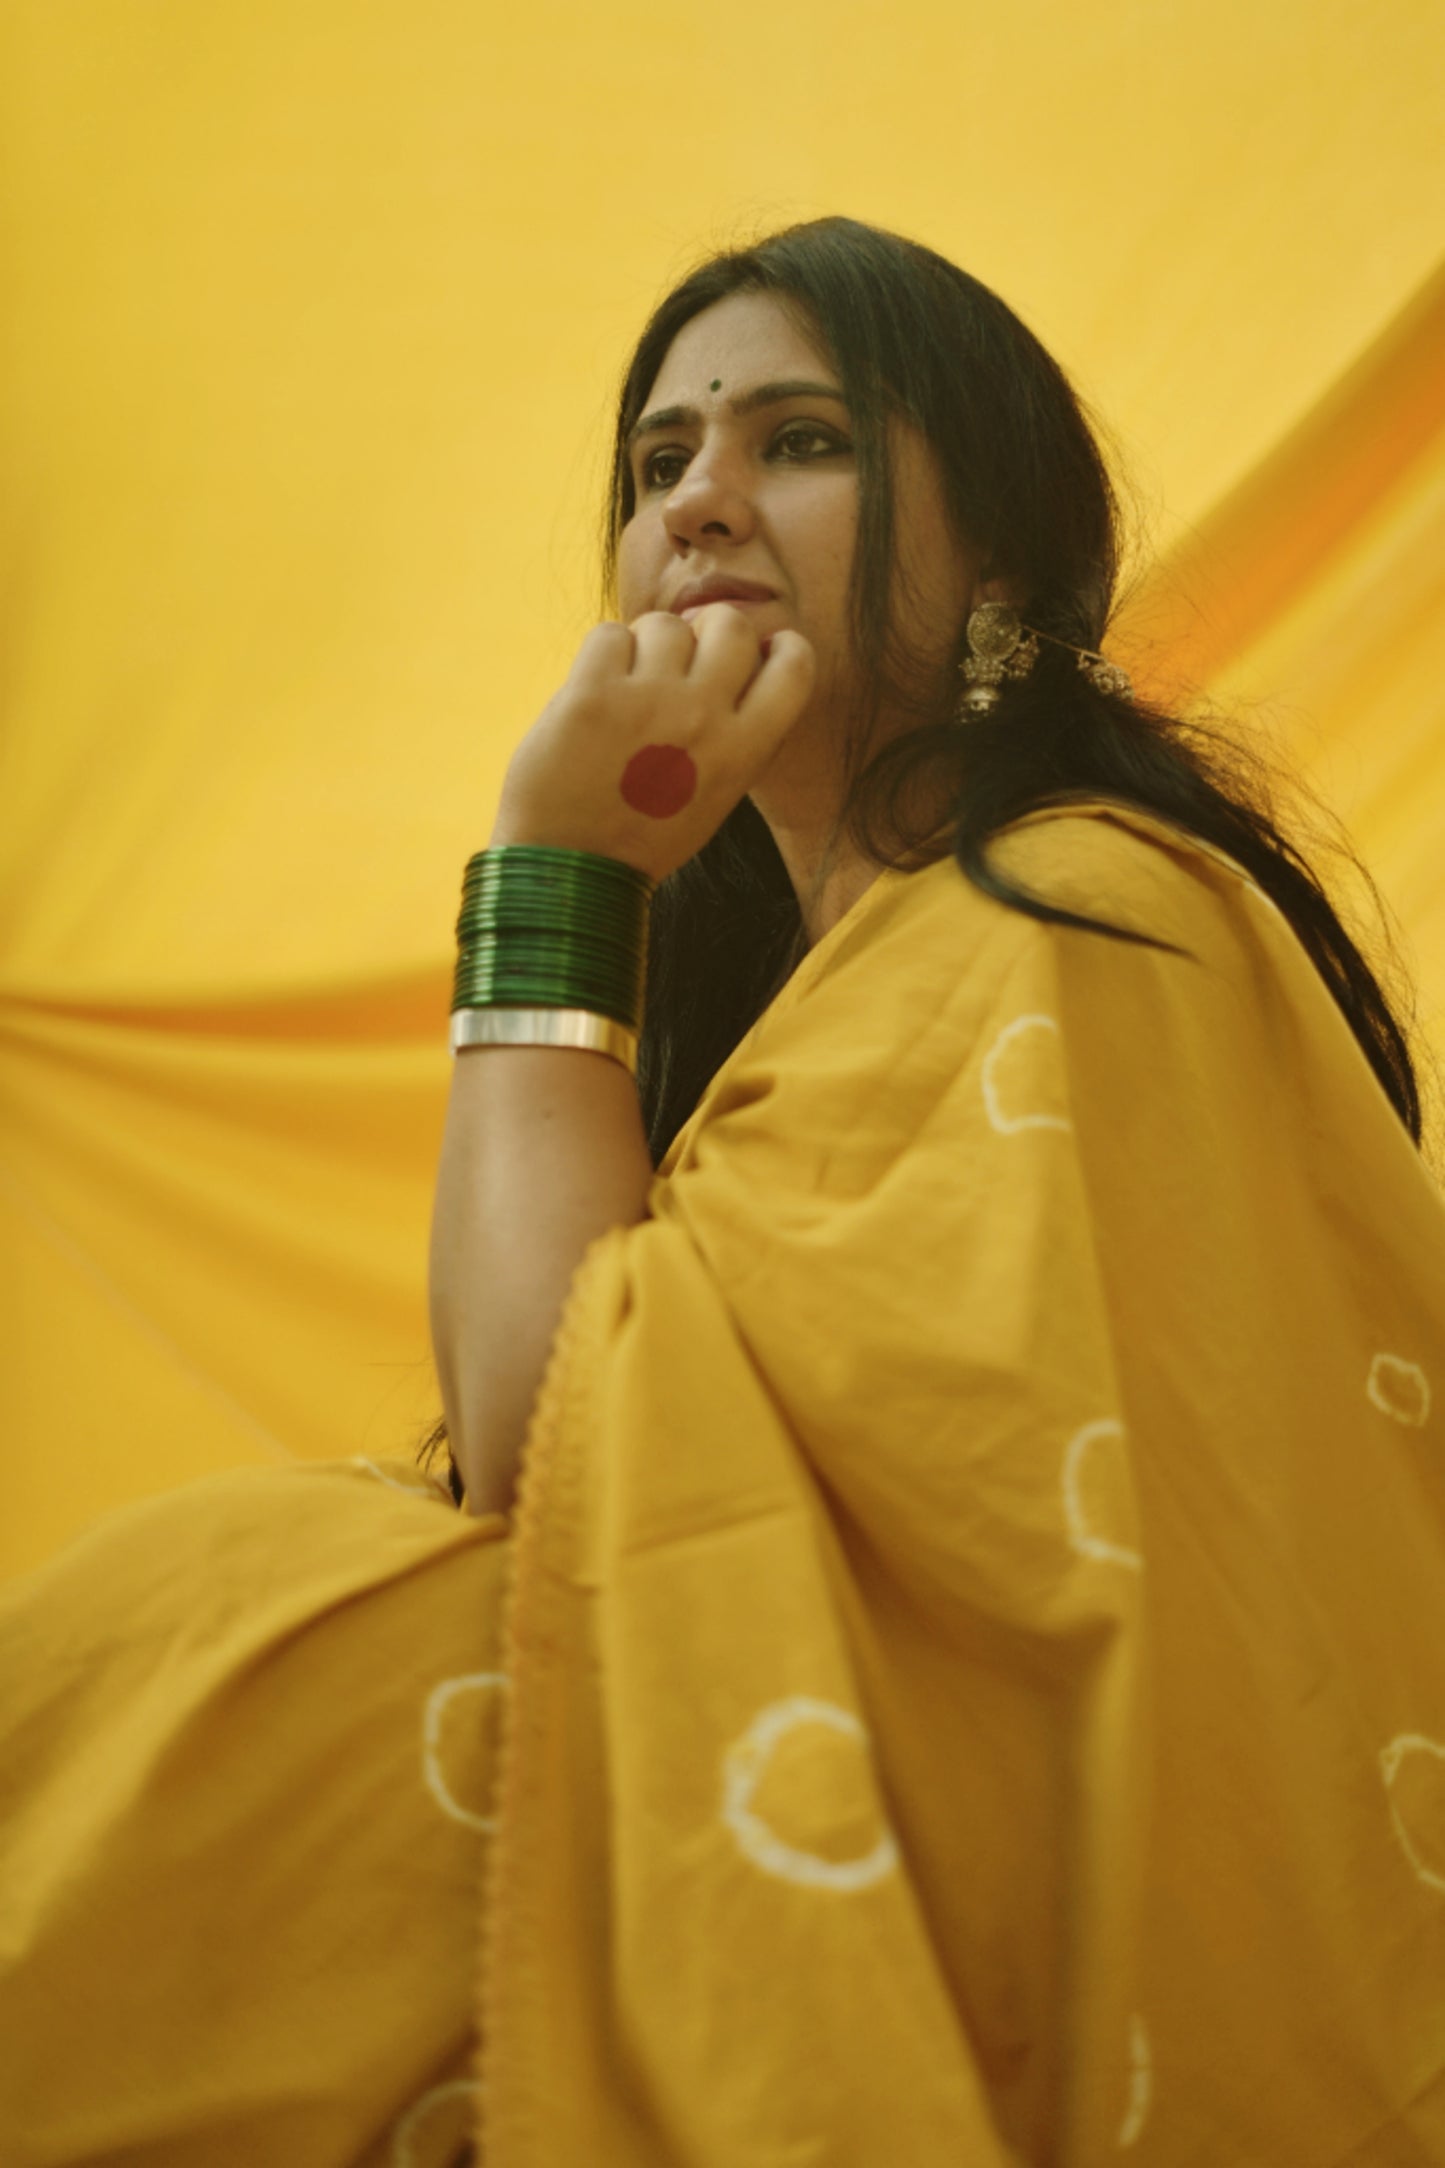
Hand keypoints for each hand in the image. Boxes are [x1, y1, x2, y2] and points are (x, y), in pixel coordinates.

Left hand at [486, 604, 815, 882]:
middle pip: (731, 625)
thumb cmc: (643, 835)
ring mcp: (648, 702)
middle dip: (707, 630)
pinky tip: (596, 689)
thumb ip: (735, 733)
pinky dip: (603, 654)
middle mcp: (704, 718)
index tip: (761, 648)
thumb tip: (736, 661)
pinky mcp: (592, 694)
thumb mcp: (716, 794)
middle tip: (682, 656)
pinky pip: (610, 634)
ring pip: (666, 624)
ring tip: (629, 684)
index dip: (781, 645)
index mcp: (744, 751)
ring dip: (648, 643)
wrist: (572, 871)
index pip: (795, 667)